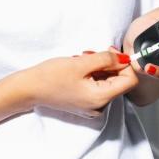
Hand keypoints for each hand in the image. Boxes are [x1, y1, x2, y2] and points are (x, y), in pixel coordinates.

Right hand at [20, 50, 138, 117]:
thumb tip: (125, 58)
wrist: (29, 88)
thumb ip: (107, 59)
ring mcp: (92, 107)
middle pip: (119, 82)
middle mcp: (100, 107)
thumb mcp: (81, 62)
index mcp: (101, 98)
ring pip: (108, 82)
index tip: (110, 51)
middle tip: (91, 53)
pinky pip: (98, 87)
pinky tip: (79, 68)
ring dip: (99, 68)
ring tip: (82, 60)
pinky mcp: (85, 104)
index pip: (129, 80)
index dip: (124, 63)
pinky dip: (93, 75)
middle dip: (109, 64)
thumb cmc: (51, 76)